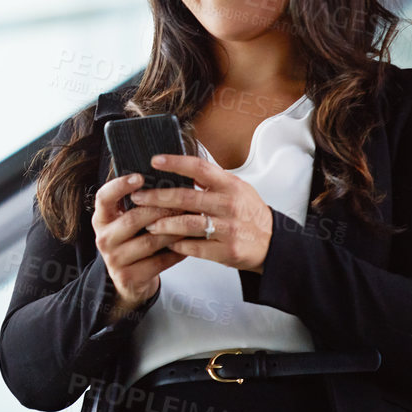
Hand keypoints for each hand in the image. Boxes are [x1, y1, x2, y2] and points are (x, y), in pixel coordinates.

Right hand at [91, 168, 188, 313]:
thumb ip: (139, 203)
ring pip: (149, 241)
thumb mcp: (127, 220)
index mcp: (101, 218)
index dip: (120, 185)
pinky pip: (158, 262)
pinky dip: (176, 252)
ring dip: (174, 230)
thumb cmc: (134, 240)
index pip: (104, 197)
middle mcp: (103, 238)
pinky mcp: (128, 277)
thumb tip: (167, 177)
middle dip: (161, 209)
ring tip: (192, 221)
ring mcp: (114, 259)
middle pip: (133, 218)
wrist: (129, 280)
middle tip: (184, 201)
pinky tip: (189, 244)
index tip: (140, 176)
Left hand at [132, 153, 272, 273]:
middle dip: (157, 198)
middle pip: (186, 198)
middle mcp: (229, 205)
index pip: (200, 168)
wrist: (273, 244)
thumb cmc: (250, 214)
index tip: (154, 161)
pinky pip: (195, 247)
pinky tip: (167, 242)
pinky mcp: (227, 251)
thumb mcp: (238, 189)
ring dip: (163, 224)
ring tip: (148, 224)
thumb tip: (182, 168)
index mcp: (230, 186)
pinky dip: (178, 244)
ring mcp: (229, 229)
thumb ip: (212, 181)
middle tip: (138, 197)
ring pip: (187, 224)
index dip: (176, 163)